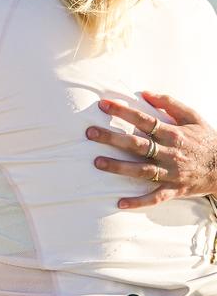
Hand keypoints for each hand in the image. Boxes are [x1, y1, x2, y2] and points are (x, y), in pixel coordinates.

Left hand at [88, 91, 216, 208]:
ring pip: (141, 170)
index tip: (103, 105)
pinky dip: (138, 202)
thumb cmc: (206, 139)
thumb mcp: (192, 117)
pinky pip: (155, 197)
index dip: (123, 112)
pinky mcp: (174, 189)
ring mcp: (171, 172)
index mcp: (173, 133)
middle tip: (90, 132)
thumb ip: (169, 103)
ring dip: (119, 167)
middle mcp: (170, 153)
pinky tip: (120, 203)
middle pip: (137, 144)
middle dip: (112, 138)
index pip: (144, 120)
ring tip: (97, 162)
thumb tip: (145, 93)